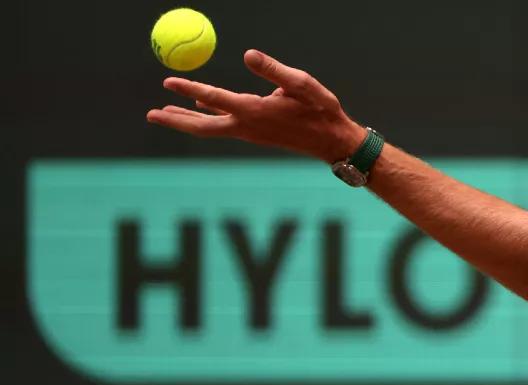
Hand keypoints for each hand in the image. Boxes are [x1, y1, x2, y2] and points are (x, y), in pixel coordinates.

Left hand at [146, 49, 366, 162]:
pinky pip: (223, 126)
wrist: (333, 142)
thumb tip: (247, 54)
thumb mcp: (303, 84)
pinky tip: (198, 110)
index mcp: (255, 112)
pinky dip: (205, 118)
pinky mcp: (256, 134)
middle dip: (174, 120)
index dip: (189, 89)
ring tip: (162, 112)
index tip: (168, 81)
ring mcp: (251, 133)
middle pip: (202, 126)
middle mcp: (248, 126)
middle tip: (149, 114)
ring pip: (210, 128)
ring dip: (185, 120)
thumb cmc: (321, 111)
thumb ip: (274, 70)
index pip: (214, 98)